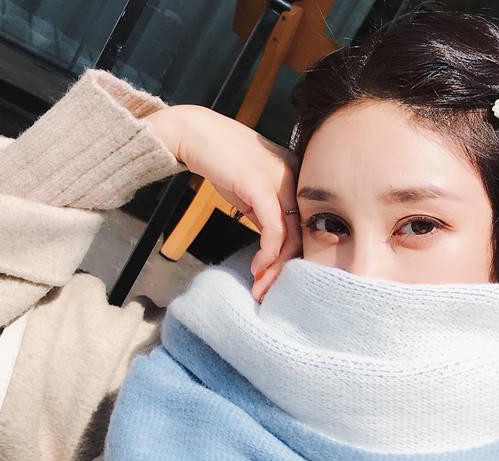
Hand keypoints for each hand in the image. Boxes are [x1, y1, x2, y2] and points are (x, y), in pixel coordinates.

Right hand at [147, 104, 300, 301]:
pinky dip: (268, 252)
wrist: (193, 133)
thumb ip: (266, 215)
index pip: (304, 224)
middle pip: (302, 233)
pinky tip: (258, 266)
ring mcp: (280, 179)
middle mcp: (295, 177)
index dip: (293, 256)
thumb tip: (272, 247)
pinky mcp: (260, 185)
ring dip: (275, 266)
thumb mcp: (250, 192)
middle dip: (285, 268)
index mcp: (296, 177)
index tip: (277, 278)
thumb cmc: (220, 161)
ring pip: (290, 234)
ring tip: (260, 284)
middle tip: (268, 290)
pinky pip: (274, 228)